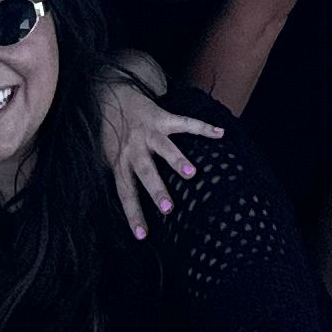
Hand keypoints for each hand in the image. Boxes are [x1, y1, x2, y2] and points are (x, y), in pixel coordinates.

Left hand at [90, 74, 224, 240]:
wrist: (112, 95)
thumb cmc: (113, 135)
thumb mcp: (111, 158)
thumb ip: (124, 178)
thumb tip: (134, 212)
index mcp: (120, 162)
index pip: (126, 193)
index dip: (133, 214)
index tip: (142, 236)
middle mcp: (133, 148)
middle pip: (144, 171)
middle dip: (157, 189)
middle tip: (168, 208)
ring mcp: (148, 131)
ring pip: (163, 147)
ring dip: (177, 160)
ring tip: (191, 174)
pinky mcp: (162, 116)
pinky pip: (184, 122)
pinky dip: (203, 127)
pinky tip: (220, 134)